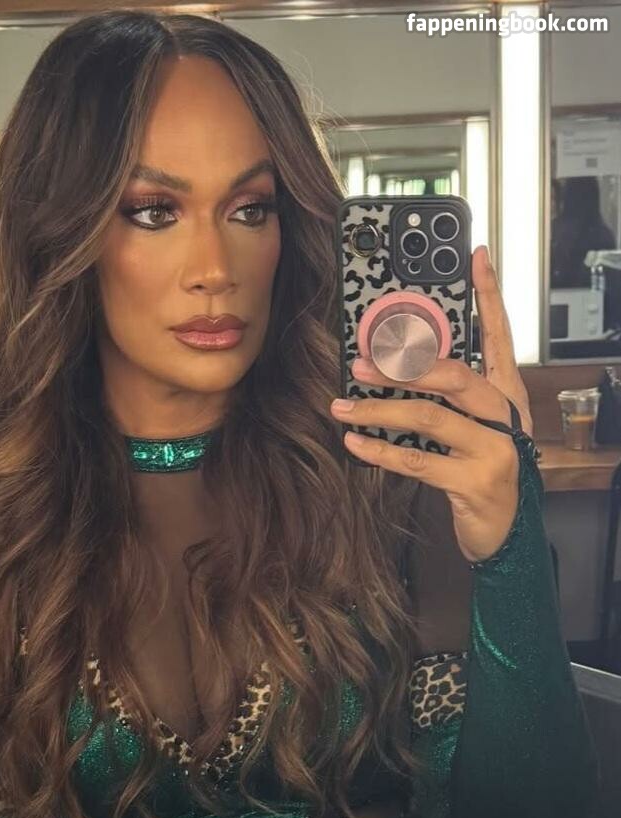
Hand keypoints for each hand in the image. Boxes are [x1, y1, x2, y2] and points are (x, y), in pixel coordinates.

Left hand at [329, 246, 532, 562]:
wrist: (506, 529)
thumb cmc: (481, 468)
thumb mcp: (472, 424)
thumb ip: (446, 395)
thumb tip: (395, 361)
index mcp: (504, 392)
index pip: (499, 334)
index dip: (489, 294)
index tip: (477, 256)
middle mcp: (504, 415)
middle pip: (453, 375)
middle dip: (402, 365)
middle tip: (360, 363)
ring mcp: (494, 449)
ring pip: (430, 417)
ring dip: (380, 409)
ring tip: (343, 406)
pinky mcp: (475, 482)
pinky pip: (418, 462)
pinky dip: (381, 451)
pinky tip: (354, 443)